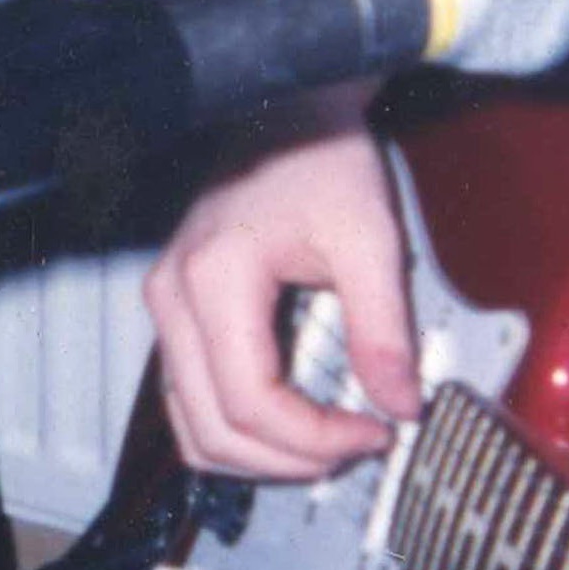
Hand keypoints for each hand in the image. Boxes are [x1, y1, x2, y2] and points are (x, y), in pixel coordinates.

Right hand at [142, 108, 422, 480]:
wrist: (292, 110)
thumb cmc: (322, 157)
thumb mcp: (369, 238)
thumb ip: (384, 328)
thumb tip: (401, 402)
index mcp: (214, 280)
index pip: (250, 402)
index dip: (312, 438)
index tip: (372, 433)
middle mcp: (173, 299)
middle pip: (212, 429)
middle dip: (287, 459)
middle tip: (354, 448)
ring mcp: (167, 307)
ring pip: (191, 426)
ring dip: (258, 455)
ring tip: (327, 443)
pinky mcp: (180, 311)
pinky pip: (193, 397)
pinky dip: (239, 426)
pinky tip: (295, 420)